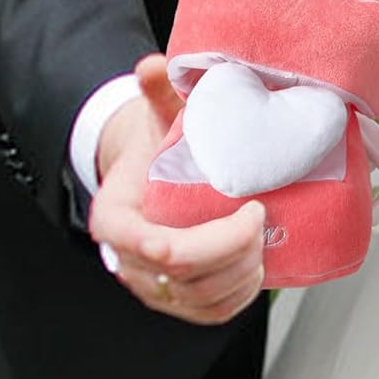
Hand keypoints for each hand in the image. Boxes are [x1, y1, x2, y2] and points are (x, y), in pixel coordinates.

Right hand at [89, 54, 265, 324]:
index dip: (184, 243)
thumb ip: (158, 93)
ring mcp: (153, 286)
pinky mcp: (178, 301)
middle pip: (181, 274)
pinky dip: (240, 296)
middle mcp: (130, 259)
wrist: (149, 174)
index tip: (239, 215)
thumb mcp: (157, 118)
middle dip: (232, 249)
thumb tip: (154, 65)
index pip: (141, 243)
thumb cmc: (156, 149)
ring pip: (200, 299)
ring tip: (264, 239)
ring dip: (241, 273)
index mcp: (115, 218)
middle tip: (259, 215)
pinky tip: (258, 268)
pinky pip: (210, 314)